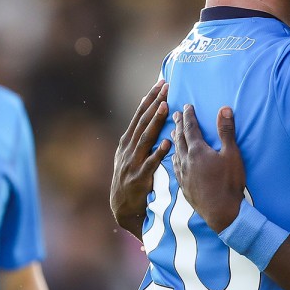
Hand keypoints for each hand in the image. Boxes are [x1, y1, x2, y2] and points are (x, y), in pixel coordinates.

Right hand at [111, 79, 169, 239]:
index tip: (160, 83)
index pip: (140, 115)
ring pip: (145, 138)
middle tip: (166, 87)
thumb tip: (152, 117)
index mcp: (127, 141)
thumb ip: (140, 138)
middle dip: (155, 103)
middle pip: (143, 121)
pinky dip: (158, 152)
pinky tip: (167, 143)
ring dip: (155, 122)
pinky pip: (151, 163)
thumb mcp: (129, 155)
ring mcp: (132, 162)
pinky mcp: (139, 178)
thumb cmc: (130, 177)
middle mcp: (128, 148)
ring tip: (166, 107)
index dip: (150, 98)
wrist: (122, 206)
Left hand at [172, 104, 244, 232]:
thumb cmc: (229, 183)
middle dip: (178, 124)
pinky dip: (174, 157)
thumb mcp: (232, 155)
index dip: (188, 115)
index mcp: (197, 151)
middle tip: (175, 114)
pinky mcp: (183, 185)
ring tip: (172, 132)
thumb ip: (226, 131)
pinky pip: (175, 166)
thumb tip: (224, 109)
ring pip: (175, 152)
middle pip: (180, 138)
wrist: (221, 213)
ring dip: (174, 139)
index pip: (190, 128)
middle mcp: (186, 160)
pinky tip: (175, 158)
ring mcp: (183, 174)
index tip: (186, 106)